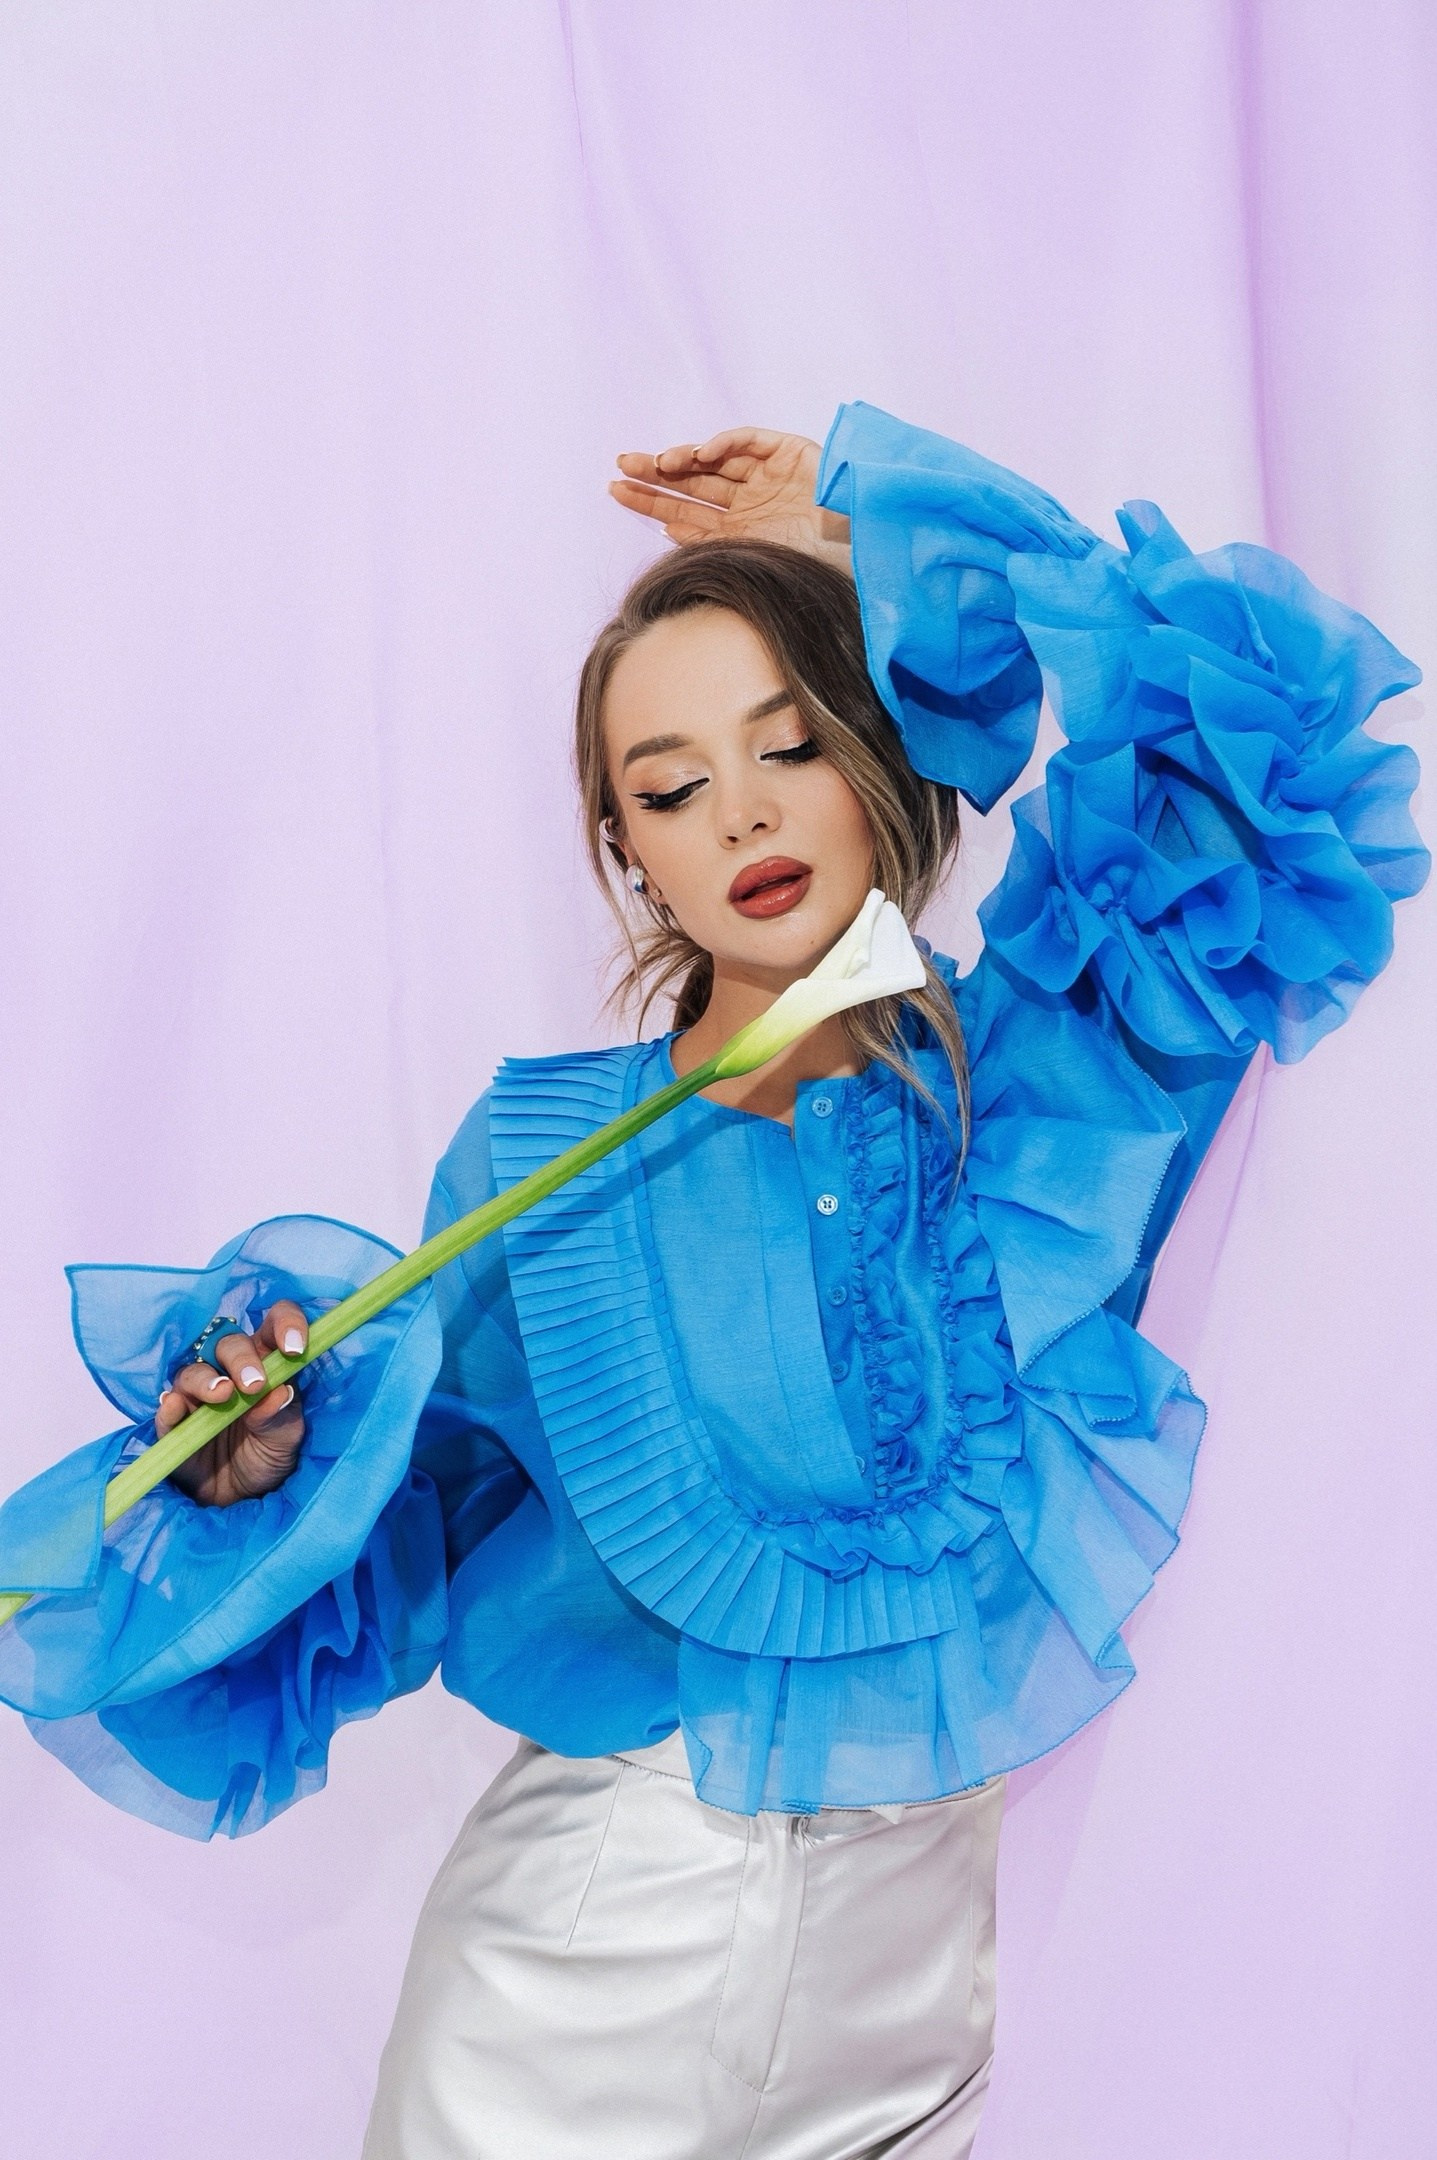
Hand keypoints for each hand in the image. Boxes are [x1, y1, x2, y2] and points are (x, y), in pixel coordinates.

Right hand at [158, 1301, 308, 1508]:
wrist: (239, 1498)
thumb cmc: (267, 1457)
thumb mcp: (285, 1441)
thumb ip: (282, 1417)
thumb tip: (279, 1393)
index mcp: (265, 1365)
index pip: (273, 1327)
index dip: (285, 1324)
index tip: (294, 1347)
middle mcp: (229, 1372)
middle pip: (228, 1344)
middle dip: (241, 1358)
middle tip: (253, 1384)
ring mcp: (198, 1396)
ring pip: (193, 1371)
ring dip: (206, 1379)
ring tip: (222, 1395)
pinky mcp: (174, 1423)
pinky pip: (168, 1409)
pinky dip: (170, 1407)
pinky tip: (176, 1408)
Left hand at [610, 428, 850, 565]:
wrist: (862, 550)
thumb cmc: (814, 569)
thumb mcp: (752, 566)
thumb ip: (713, 549)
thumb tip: (667, 532)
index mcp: (739, 534)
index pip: (687, 516)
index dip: (653, 503)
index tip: (619, 492)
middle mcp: (748, 504)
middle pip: (691, 487)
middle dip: (654, 476)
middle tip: (619, 468)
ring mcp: (766, 478)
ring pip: (712, 461)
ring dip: (681, 458)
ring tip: (652, 462)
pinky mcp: (787, 453)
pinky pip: (746, 442)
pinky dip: (722, 444)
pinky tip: (697, 455)